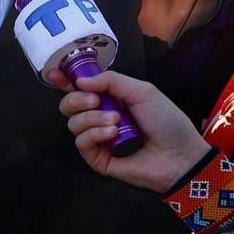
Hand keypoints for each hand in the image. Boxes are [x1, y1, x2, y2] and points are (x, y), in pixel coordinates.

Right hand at [56, 68, 210, 189]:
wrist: (179, 154)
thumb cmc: (166, 120)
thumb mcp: (142, 91)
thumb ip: (111, 81)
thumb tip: (80, 81)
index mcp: (110, 99)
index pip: (81, 89)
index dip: (65, 81)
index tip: (54, 74)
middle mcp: (100, 117)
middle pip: (69, 105)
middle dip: (77, 99)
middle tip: (96, 101)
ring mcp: (98, 139)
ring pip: (73, 123)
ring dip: (92, 118)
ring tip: (116, 122)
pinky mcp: (97, 159)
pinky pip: (81, 142)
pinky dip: (94, 134)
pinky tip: (112, 134)